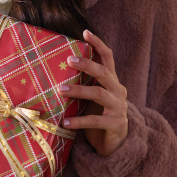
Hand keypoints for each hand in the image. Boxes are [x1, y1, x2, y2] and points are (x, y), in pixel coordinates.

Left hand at [57, 30, 128, 156]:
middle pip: (103, 72)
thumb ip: (84, 84)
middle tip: (69, 60)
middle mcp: (118, 91)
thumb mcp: (92, 98)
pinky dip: (78, 121)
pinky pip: (95, 121)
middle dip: (87, 64)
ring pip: (98, 93)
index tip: (85, 32)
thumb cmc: (98, 116)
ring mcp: (119, 107)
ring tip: (60, 91)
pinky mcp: (117, 124)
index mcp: (112, 81)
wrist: (116, 144)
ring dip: (78, 91)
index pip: (108, 57)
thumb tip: (57, 69)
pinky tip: (65, 122)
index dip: (98, 44)